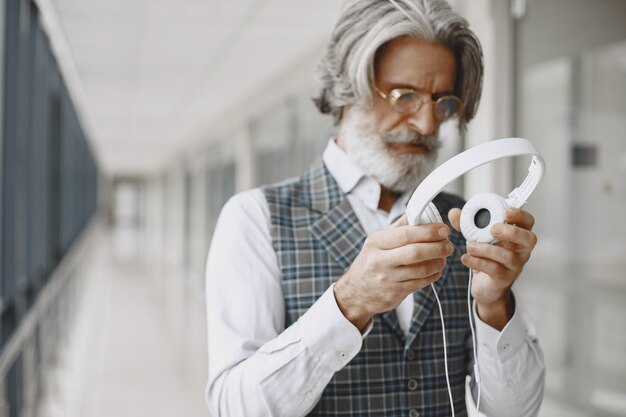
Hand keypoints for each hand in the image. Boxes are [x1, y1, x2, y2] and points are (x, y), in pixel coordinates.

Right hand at [334, 215, 453, 330]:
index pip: (406, 234)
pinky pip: (421, 283)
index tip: (443, 229)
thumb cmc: (370, 262)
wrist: (356, 293)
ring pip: (421, 270)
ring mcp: (388, 278)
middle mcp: (380, 260)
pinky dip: (433, 275)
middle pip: (415, 252)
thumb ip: (398, 227)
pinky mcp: (396, 293)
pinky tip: (436, 269)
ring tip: (443, 257)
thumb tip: (417, 212)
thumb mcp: (377, 242)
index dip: (428, 231)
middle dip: (437, 247)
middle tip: (448, 245)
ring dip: (438, 262)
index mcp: (376, 242)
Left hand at [448, 207, 536, 329]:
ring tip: (470, 246)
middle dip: (512, 232)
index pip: (528, 221)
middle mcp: (521, 250)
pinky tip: (466, 258)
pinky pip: (494, 270)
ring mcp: (515, 265)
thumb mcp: (475, 236)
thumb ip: (465, 223)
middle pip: (529, 239)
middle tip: (493, 230)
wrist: (484, 284)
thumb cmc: (485, 255)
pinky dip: (478, 262)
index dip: (520, 215)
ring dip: (487, 249)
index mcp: (517, 235)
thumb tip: (454, 212)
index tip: (505, 211)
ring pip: (508, 256)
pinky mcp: (504, 278)